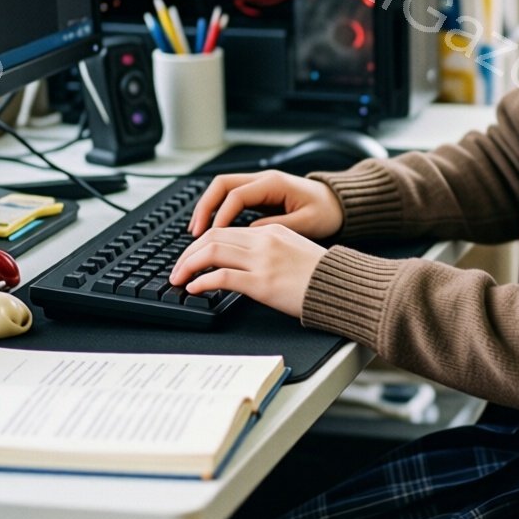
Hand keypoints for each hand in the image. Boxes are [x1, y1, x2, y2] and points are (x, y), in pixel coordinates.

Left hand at [168, 220, 328, 318]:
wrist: (342, 287)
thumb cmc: (323, 276)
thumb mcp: (294, 251)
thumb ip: (269, 251)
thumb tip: (244, 263)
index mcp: (271, 232)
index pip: (224, 230)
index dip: (200, 243)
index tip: (190, 257)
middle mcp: (264, 241)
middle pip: (212, 237)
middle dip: (187, 253)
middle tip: (176, 269)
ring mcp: (262, 261)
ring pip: (211, 252)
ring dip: (188, 265)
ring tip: (179, 278)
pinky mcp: (262, 283)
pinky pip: (221, 276)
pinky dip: (202, 281)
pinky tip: (195, 288)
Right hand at [188, 171, 344, 240]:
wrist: (339, 204)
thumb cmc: (327, 212)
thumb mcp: (307, 222)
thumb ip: (278, 227)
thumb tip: (249, 233)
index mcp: (274, 183)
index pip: (236, 195)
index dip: (221, 215)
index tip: (212, 235)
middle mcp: (263, 179)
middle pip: (221, 185)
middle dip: (204, 207)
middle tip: (195, 232)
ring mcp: (259, 185)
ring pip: (222, 190)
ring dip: (207, 208)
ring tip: (197, 232)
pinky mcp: (259, 195)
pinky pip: (230, 198)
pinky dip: (217, 211)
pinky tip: (212, 229)